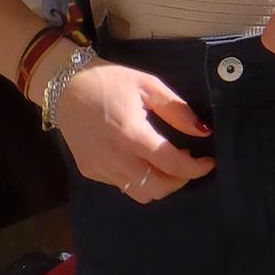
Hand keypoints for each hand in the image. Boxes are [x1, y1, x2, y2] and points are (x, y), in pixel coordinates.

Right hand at [46, 54, 213, 200]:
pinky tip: (140, 160)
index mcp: (131, 134)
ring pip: (141, 194)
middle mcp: (115, 157)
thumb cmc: (109, 81)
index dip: (196, 168)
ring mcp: (100, 168)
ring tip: (165, 162)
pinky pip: (122, 186)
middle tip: (186, 161)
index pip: (172, 165)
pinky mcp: (90, 171)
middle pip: (159, 188)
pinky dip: (139, 180)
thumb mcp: (148, 85)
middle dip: (180, 180)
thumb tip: (203, 131)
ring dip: (161, 184)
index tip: (209, 162)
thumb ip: (177, 110)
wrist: (65, 86)